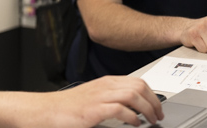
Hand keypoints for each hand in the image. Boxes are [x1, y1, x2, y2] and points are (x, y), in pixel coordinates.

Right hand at [49, 76, 163, 126]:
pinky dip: (132, 117)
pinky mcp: (94, 109)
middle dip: (154, 102)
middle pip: (139, 86)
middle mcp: (105, 86)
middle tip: (158, 115)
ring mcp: (99, 96)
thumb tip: (131, 108)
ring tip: (150, 120)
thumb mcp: (93, 97)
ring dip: (147, 109)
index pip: (137, 81)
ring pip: (133, 95)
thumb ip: (111, 98)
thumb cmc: (68, 106)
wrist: (48, 110)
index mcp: (106, 82)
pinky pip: (120, 109)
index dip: (152, 94)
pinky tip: (135, 124)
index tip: (157, 107)